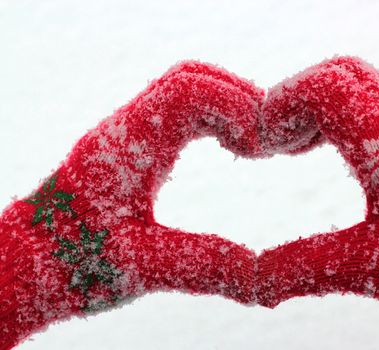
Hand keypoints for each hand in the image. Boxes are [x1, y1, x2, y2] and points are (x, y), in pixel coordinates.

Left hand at [0, 61, 263, 348]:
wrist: (29, 261)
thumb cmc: (70, 264)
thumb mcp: (139, 267)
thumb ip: (203, 265)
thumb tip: (265, 278)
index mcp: (127, 145)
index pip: (187, 91)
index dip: (234, 107)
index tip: (256, 148)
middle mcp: (128, 126)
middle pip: (192, 78)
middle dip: (239, 99)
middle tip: (268, 140)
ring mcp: (131, 130)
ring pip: (186, 88)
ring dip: (228, 103)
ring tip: (255, 142)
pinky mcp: (135, 142)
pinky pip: (179, 107)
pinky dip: (213, 114)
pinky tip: (229, 144)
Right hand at [257, 56, 378, 348]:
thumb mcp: (365, 266)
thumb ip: (302, 266)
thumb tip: (254, 280)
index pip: (321, 87)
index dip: (280, 107)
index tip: (263, 144)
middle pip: (338, 74)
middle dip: (296, 100)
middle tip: (277, 143)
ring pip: (358, 84)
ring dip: (319, 107)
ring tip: (297, 148)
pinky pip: (374, 102)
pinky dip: (342, 115)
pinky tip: (331, 152)